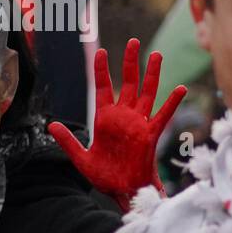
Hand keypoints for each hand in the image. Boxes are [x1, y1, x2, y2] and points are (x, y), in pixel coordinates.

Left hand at [49, 38, 186, 209]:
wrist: (122, 191)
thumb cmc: (104, 177)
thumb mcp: (80, 158)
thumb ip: (68, 140)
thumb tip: (52, 124)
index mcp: (105, 118)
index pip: (103, 88)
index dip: (102, 70)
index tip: (100, 51)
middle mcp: (124, 116)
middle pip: (128, 82)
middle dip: (130, 62)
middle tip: (134, 42)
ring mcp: (138, 123)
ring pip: (147, 92)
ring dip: (151, 74)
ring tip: (156, 55)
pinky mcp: (150, 134)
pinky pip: (163, 115)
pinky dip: (171, 102)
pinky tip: (179, 88)